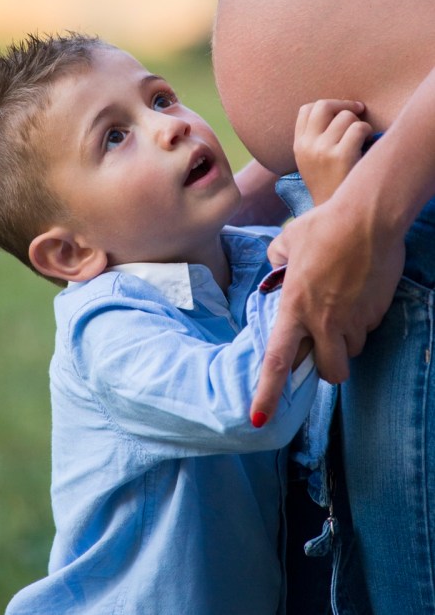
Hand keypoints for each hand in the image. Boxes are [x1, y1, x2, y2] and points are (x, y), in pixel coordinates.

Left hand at [250, 194, 404, 422]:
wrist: (369, 217)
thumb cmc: (325, 224)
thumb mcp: (289, 238)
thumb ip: (278, 258)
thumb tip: (278, 266)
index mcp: (294, 307)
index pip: (278, 362)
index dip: (267, 394)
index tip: (259, 419)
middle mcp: (323, 322)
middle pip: (330, 373)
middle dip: (329, 370)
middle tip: (327, 351)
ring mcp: (353, 320)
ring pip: (353, 350)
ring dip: (348, 340)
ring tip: (344, 305)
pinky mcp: (377, 314)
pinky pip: (369, 329)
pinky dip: (364, 320)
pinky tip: (361, 292)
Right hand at [294, 100, 372, 204]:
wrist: (336, 215)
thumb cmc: (331, 185)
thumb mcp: (313, 162)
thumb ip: (316, 138)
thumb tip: (340, 109)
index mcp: (298, 146)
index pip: (306, 109)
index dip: (326, 107)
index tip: (339, 113)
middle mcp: (307, 146)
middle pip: (324, 105)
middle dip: (344, 105)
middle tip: (358, 111)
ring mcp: (322, 151)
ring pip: (345, 116)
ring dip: (358, 123)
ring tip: (362, 138)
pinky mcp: (341, 157)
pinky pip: (358, 128)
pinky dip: (367, 131)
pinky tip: (368, 143)